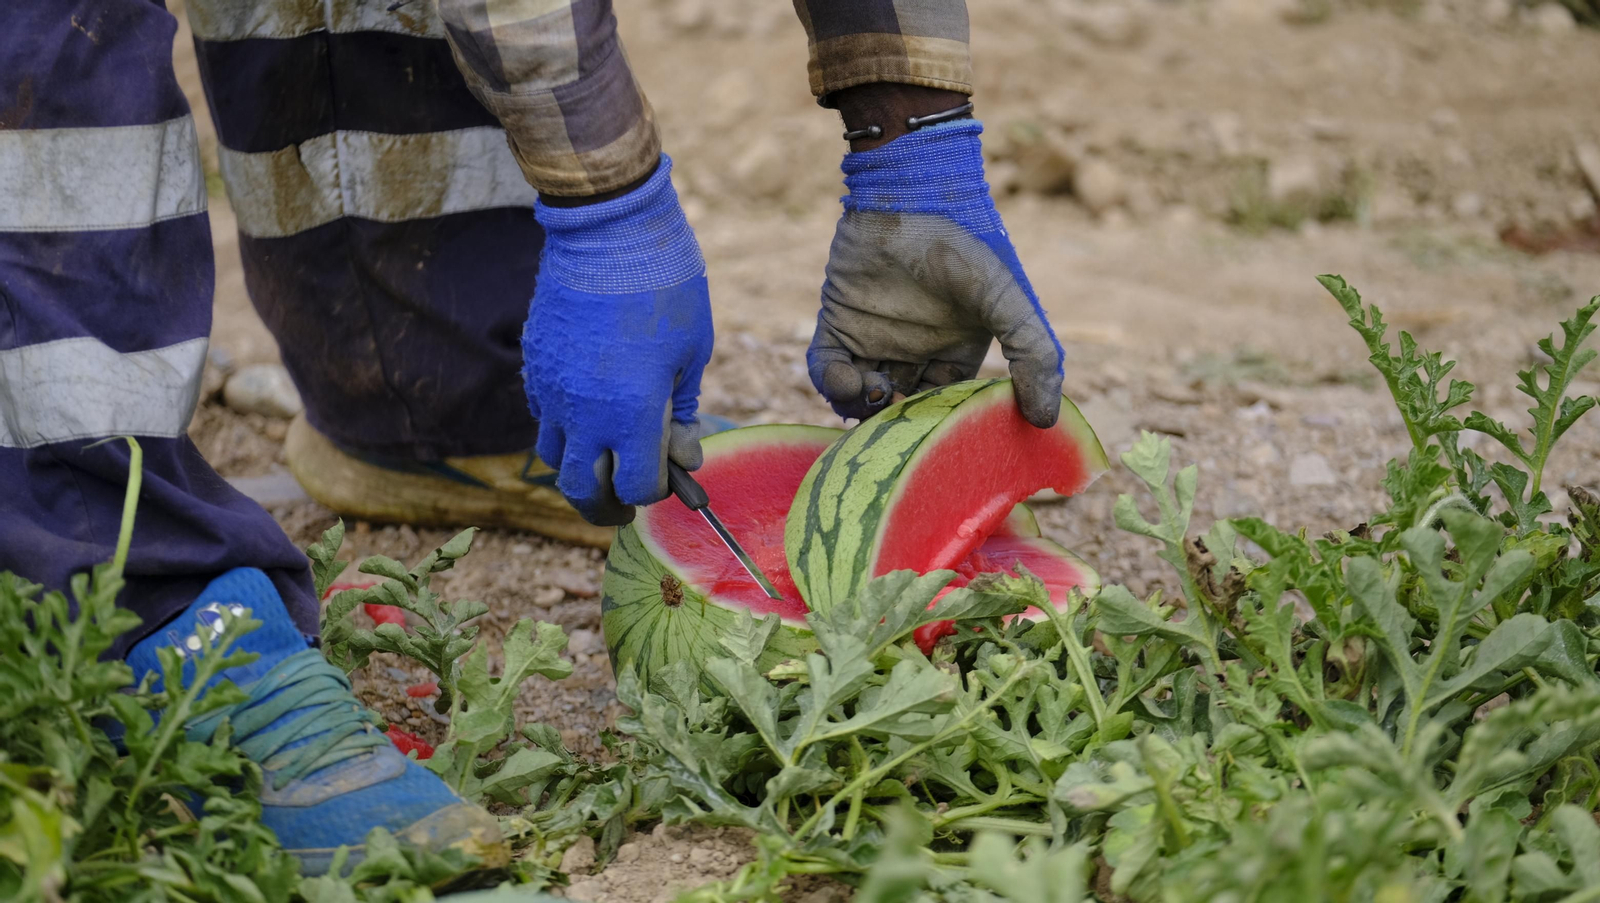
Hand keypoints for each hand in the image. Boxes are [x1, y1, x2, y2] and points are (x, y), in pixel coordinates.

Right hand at [524, 155, 711, 525]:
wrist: (607, 230)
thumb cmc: (665, 286)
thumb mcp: (693, 352)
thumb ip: (682, 412)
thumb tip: (683, 453)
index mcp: (630, 413)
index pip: (635, 486)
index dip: (655, 490)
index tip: (671, 478)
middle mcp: (583, 412)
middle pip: (582, 490)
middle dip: (606, 509)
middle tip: (625, 510)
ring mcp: (551, 390)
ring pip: (553, 459)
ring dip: (579, 472)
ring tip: (603, 466)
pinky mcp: (534, 365)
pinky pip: (543, 418)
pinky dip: (564, 431)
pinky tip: (588, 415)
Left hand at [808, 118, 1063, 427]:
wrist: (912, 196)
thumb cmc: (966, 246)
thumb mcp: (1007, 303)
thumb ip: (1034, 355)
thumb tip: (1047, 419)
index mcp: (957, 349)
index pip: (946, 405)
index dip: (940, 425)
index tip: (938, 437)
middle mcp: (915, 349)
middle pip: (901, 407)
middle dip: (897, 423)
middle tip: (897, 422)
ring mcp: (874, 337)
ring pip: (862, 395)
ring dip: (863, 409)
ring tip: (875, 395)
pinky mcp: (838, 323)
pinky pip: (828, 369)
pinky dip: (833, 383)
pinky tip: (851, 379)